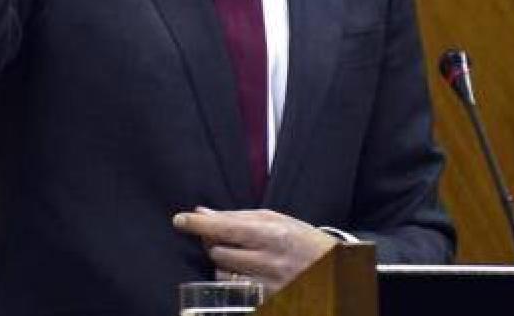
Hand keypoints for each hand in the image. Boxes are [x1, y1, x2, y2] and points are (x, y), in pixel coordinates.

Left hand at [173, 207, 338, 292]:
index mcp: (272, 233)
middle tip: (222, 237)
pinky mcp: (265, 300)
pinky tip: (246, 272)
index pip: (225, 228)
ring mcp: (267, 284)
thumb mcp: (276, 220)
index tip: (180, 220)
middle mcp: (269, 260)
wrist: (333, 271)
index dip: (198, 224)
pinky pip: (232, 290)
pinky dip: (231, 280)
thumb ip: (238, 216)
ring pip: (221, 273)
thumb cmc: (302, 240)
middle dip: (213, 243)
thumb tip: (202, 212)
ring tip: (242, 256)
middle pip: (218, 252)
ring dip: (223, 263)